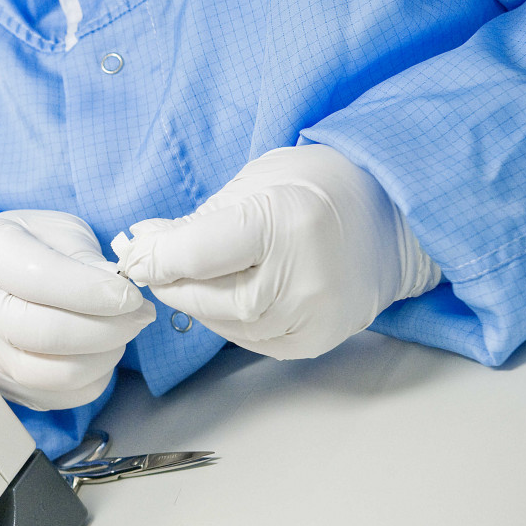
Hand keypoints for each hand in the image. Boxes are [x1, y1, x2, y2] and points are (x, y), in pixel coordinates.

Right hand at [0, 210, 154, 409]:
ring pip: (54, 374)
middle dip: (107, 328)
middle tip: (138, 315)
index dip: (92, 291)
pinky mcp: (2, 385)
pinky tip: (98, 353)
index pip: (38, 278)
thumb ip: (84, 257)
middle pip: (44, 332)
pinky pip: (59, 397)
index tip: (130, 295)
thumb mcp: (53, 232)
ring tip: (121, 333)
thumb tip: (120, 292)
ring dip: (104, 356)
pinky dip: (91, 378)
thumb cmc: (21, 251)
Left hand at [116, 145, 439, 359]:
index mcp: (286, 223)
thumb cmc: (317, 187)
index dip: (154, 259)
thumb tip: (142, 247)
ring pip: (222, 324)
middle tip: (151, 265)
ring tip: (188, 276)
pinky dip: (225, 319)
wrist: (393, 216)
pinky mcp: (314, 341)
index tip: (133, 255)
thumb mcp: (253, 184)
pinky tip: (226, 294)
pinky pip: (248, 339)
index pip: (195, 255)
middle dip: (169, 282)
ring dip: (194, 302)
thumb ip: (196, 222)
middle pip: (205, 297)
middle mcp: (303, 278)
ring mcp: (313, 316)